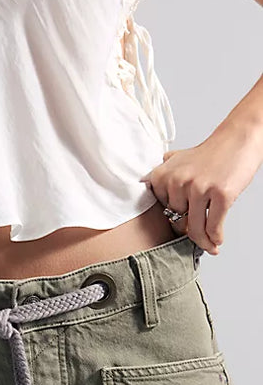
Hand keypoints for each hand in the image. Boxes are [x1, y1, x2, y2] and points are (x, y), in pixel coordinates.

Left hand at [140, 123, 262, 255]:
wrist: (239, 138)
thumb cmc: (211, 152)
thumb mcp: (179, 159)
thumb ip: (164, 173)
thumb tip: (146, 184)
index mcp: (163, 175)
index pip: (162, 211)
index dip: (173, 221)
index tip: (181, 228)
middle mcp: (178, 181)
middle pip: (178, 222)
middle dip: (188, 233)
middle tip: (197, 238)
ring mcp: (199, 188)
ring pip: (195, 228)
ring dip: (203, 242)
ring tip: (209, 246)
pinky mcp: (221, 195)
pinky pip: (213, 226)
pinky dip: (215, 238)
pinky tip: (217, 241)